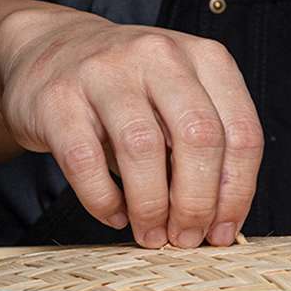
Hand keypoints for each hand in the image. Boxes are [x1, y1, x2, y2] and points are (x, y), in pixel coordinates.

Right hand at [0, 4, 263, 247]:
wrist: (49, 51)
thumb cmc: (128, 91)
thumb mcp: (178, 103)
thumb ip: (203, 151)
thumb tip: (219, 223)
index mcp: (204, 58)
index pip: (241, 133)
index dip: (237, 194)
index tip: (224, 232)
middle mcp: (159, 56)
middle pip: (199, 139)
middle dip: (197, 204)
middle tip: (186, 239)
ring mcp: (105, 72)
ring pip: (143, 149)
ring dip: (152, 207)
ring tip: (151, 235)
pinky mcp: (59, 98)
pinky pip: (86, 162)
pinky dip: (104, 201)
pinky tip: (115, 215)